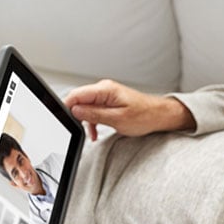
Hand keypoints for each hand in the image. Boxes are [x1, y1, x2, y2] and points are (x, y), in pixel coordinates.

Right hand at [64, 79, 194, 140]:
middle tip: (78, 130)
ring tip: (92, 134)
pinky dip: (93, 121)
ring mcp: (106, 95)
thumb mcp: (117, 119)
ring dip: (86, 121)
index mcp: (105, 90)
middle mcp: (104, 89)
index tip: (64, 119)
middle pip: (79, 99)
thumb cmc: (144, 116)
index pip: (77, 94)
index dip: (67, 107)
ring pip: (86, 106)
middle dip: (76, 115)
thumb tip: (75, 111)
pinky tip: (95, 132)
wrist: (159, 115)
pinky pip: (94, 109)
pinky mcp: (109, 101)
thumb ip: (94, 114)